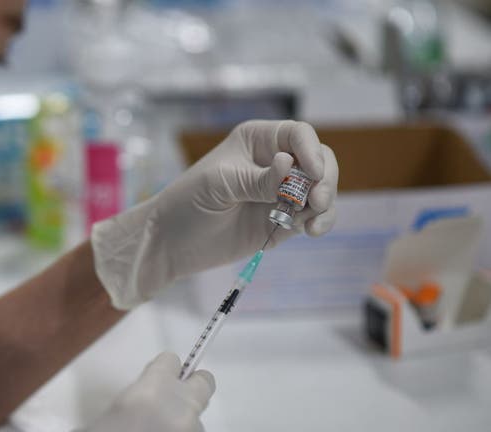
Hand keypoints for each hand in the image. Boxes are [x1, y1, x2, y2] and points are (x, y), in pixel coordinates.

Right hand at [79, 352, 214, 431]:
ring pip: (197, 421)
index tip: (158, 377)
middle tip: (176, 400)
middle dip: (193, 387)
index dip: (164, 370)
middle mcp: (181, 407)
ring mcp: (193, 431)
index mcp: (153, 390)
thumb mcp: (106, 416)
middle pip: (204, 383)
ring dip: (182, 427)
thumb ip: (130, 403)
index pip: (171, 361)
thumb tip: (136, 407)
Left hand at [92, 120, 337, 308]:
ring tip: (311, 223)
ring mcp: (282, 193)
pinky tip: (310, 230)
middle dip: (325, 179)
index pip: (298, 135)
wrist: (172, 242)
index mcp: (258, 141)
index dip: (311, 151)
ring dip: (325, 203)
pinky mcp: (284, 221)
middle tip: (315, 201)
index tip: (312, 173)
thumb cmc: (188, 201)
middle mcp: (275, 162)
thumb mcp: (220, 184)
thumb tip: (291, 165)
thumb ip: (259, 179)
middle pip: (319, 161)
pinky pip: (313, 217)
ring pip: (321, 189)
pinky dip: (320, 221)